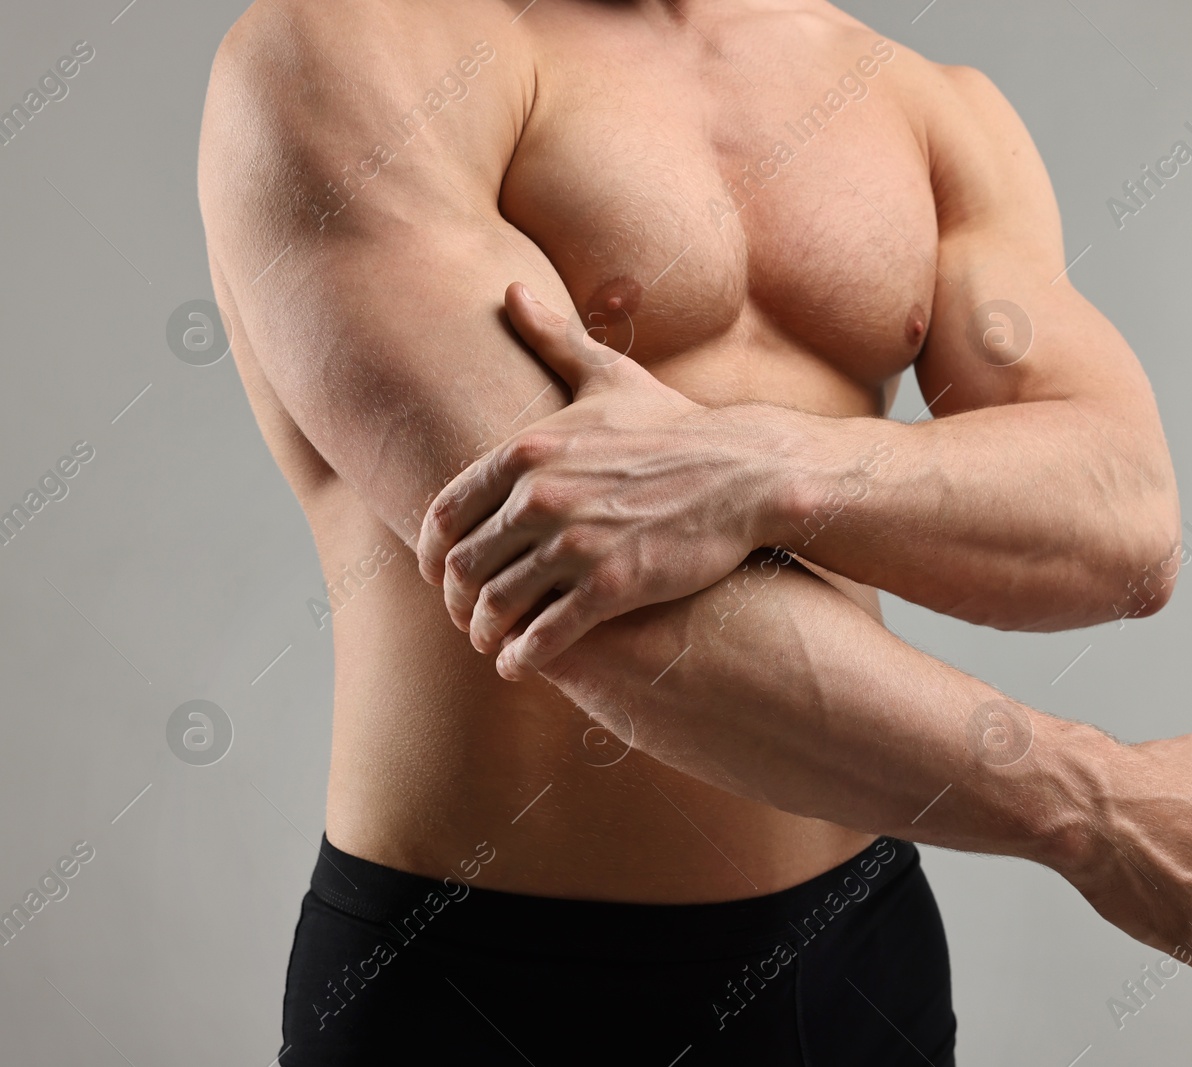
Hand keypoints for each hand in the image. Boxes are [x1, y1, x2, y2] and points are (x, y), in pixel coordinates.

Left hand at [416, 283, 781, 676]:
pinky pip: (546, 635)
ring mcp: (576, 543)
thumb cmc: (677, 428)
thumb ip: (553, 340)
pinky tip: (520, 666)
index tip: (437, 574)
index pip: (446, 513)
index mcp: (527, 449)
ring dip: (484, 632)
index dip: (432, 552)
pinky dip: (524, 657)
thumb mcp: (609, 379)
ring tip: (491, 644)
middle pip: (464, 565)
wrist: (747, 473)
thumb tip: (511, 291)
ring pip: (498, 604)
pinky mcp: (613, 586)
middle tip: (464, 617)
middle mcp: (540, 497)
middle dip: (456, 600)